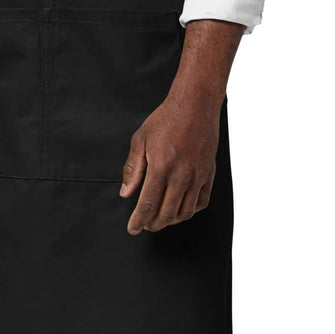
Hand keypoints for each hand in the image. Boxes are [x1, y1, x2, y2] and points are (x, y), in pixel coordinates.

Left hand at [118, 91, 221, 233]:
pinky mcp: (208, 174)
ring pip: (185, 212)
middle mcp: (181, 176)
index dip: (139, 221)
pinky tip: (180, 208)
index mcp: (161, 167)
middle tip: (145, 225)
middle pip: (166, 213)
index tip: (133, 228)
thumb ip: (132, 168)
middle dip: (153, 224)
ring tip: (160, 218)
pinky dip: (190, 211)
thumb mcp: (141, 139)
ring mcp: (197, 176)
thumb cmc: (166, 119)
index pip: (147, 204)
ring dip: (171, 220)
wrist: (195, 105)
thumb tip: (126, 192)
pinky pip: (201, 202)